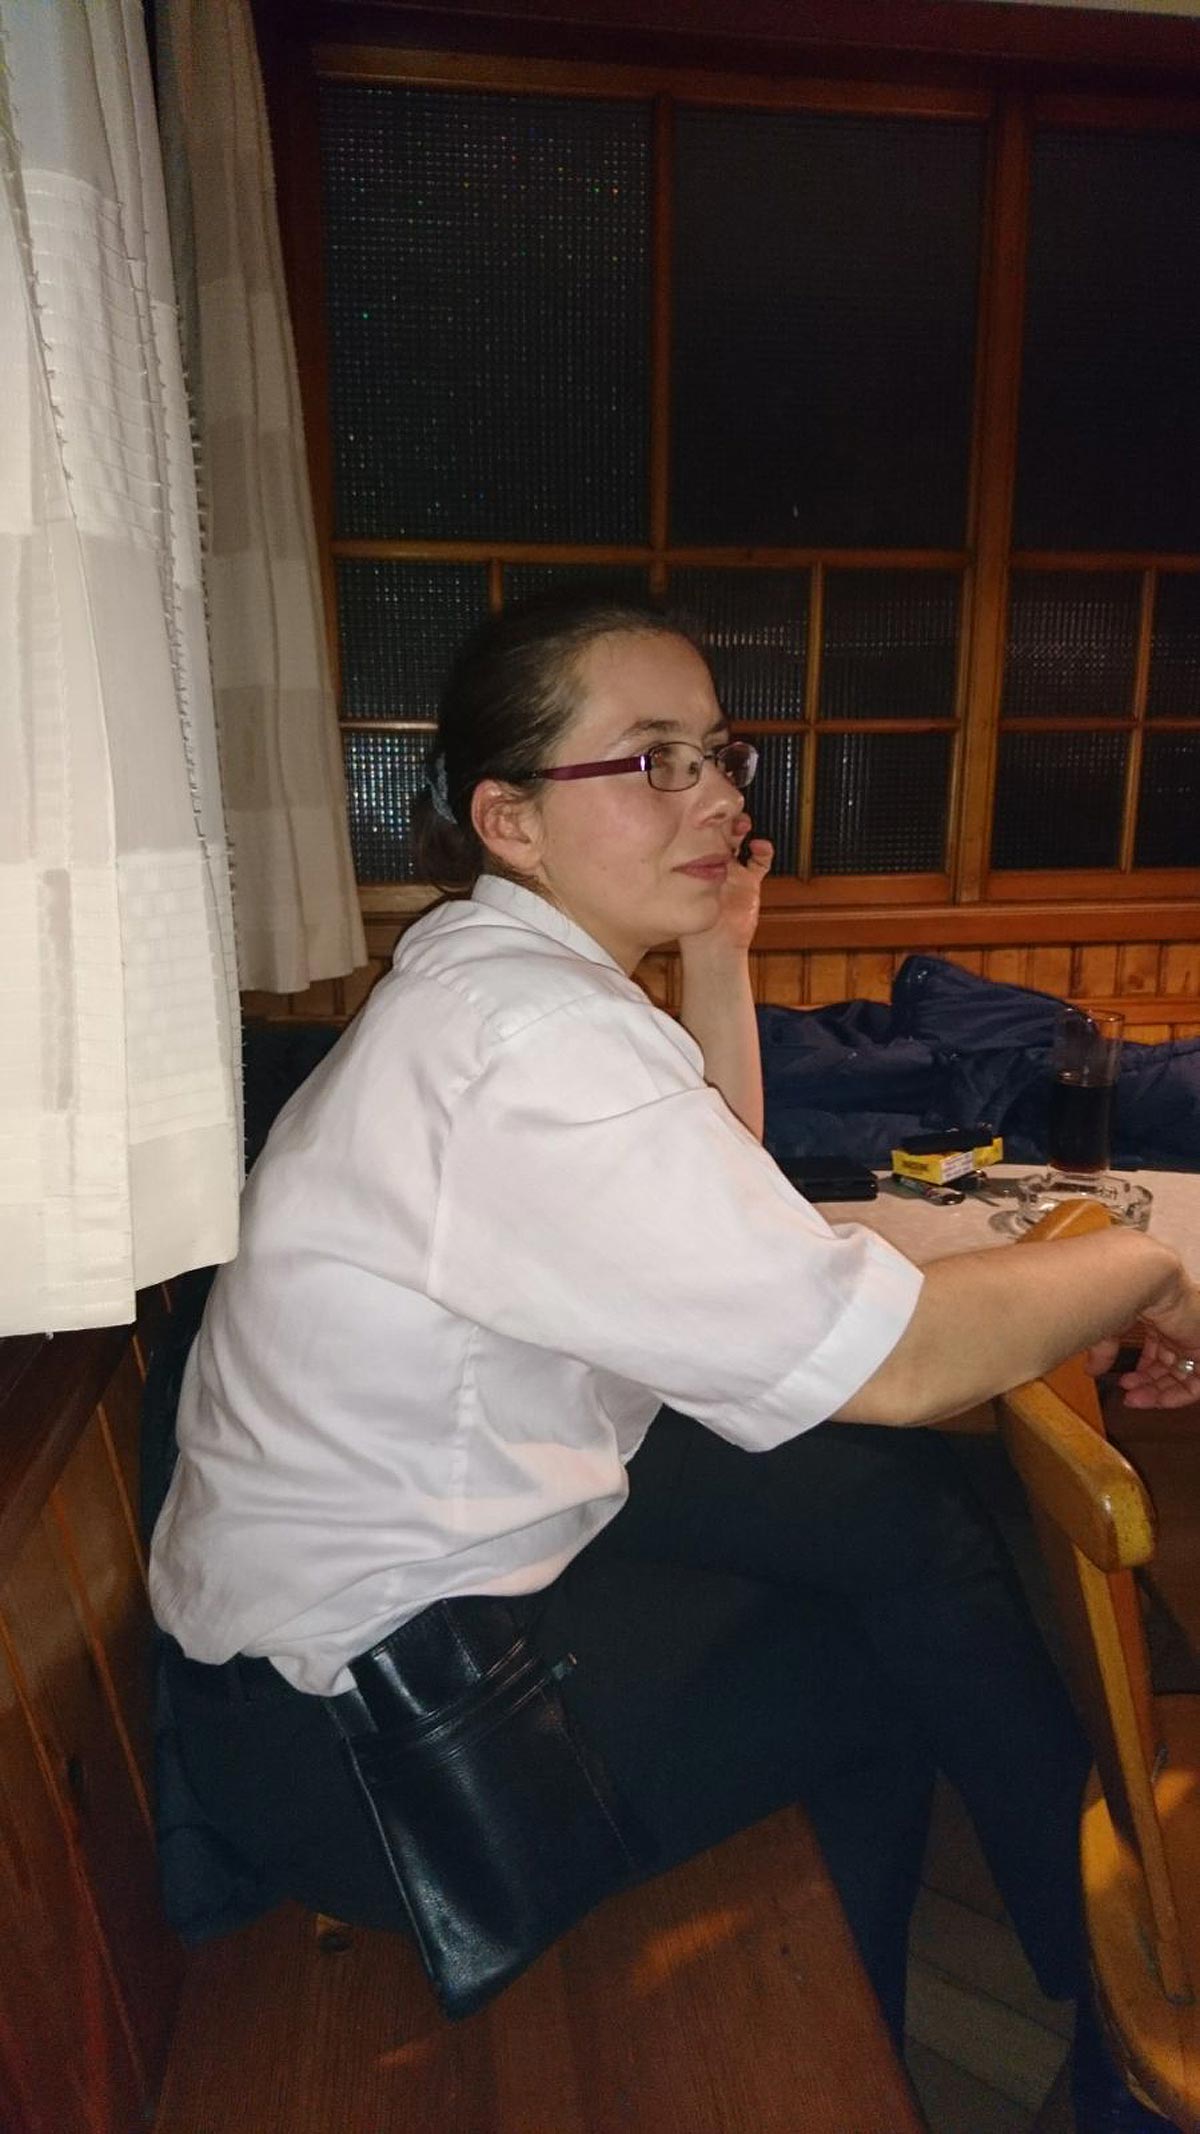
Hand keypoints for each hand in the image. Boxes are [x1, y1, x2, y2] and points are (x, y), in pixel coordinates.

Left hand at [680, 813, 772, 963]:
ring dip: (742, 829)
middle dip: (723, 820)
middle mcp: (714, 865)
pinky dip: (763, 851)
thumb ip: (671, 877)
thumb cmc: (691, 925)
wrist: (714, 949)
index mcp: (695, 865)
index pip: (698, 836)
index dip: (702, 822)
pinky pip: (761, 862)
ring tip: (741, 824)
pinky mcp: (750, 883)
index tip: (702, 811)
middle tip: (724, 813)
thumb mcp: (677, 895)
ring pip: (740, 841)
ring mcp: (734, 872)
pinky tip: (759, 846)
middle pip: (720, 833)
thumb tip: (649, 850)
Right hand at [1087, 1282, 1199, 1407]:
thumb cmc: (1120, 1293)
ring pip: (1180, 1375)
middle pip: (1167, 1366)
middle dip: (1147, 1385)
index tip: (1123, 1384)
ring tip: (1135, 1399)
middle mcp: (1177, 1328)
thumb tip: (1091, 1370)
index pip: (1156, 1352)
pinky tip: (1158, 1401)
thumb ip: (1103, 1351)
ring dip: (1157, 1393)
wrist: (1141, 1277)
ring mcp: (1191, 1337)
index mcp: (1158, 1318)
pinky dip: (1179, 1396)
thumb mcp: (1107, 1327)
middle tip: (1129, 1396)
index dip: (1141, 1372)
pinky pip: (1198, 1381)